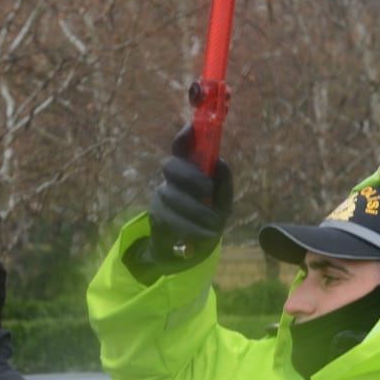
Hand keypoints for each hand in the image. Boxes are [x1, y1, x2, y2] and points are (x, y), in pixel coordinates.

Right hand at [147, 126, 233, 262]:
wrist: (187, 251)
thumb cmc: (206, 221)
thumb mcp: (222, 204)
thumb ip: (223, 184)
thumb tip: (220, 163)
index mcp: (189, 172)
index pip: (181, 147)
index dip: (184, 136)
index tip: (192, 128)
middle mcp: (171, 180)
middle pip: (170, 165)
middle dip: (190, 175)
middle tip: (207, 190)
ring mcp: (160, 198)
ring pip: (171, 195)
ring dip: (196, 210)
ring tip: (213, 224)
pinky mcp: (155, 218)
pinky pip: (169, 218)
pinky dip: (189, 228)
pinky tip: (201, 235)